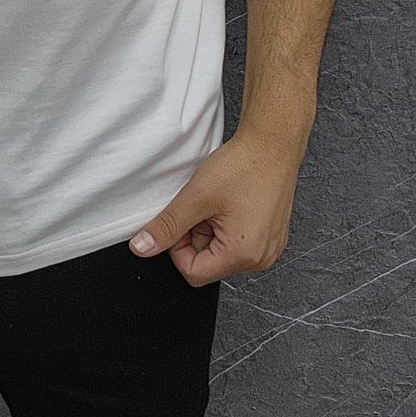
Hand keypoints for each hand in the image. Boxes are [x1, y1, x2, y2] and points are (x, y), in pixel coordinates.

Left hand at [128, 125, 304, 285]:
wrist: (273, 143)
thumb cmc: (243, 166)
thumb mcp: (196, 197)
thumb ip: (166, 226)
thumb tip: (143, 248)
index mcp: (242, 255)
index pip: (193, 273)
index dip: (178, 248)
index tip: (182, 221)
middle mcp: (260, 258)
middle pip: (208, 264)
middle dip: (197, 236)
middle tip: (203, 207)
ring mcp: (269, 248)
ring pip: (221, 252)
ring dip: (211, 230)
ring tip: (219, 203)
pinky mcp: (271, 236)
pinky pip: (238, 242)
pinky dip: (226, 226)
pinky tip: (231, 204)